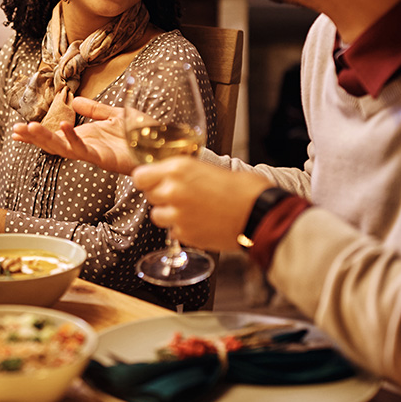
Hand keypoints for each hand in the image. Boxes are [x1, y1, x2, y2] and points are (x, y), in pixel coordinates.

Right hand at [12, 96, 133, 174]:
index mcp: (86, 137)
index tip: (16, 129)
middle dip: (34, 138)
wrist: (162, 145)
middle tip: (15, 130)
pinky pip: (85, 150)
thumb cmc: (142, 133)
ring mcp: (94, 154)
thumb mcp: (115, 114)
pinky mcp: (105, 159)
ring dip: (46, 139)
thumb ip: (94, 109)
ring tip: (29, 127)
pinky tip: (62, 126)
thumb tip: (73, 100)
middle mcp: (87, 147)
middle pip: (53, 144)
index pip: (56, 136)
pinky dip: (73, 138)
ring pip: (64, 149)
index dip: (36, 134)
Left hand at [132, 159, 271, 250]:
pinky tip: (201, 221)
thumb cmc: (243, 188)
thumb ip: (182, 172)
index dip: (148, 179)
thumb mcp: (207, 167)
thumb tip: (166, 175)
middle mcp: (173, 191)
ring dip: (169, 214)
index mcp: (178, 169)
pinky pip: (174, 231)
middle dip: (161, 195)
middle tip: (182, 195)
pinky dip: (183, 228)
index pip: (140, 176)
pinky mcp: (186, 234)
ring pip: (157, 215)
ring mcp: (178, 215)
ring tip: (191, 210)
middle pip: (149, 195)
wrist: (260, 213)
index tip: (153, 181)